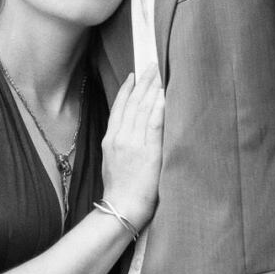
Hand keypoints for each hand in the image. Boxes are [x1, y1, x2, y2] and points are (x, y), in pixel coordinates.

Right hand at [99, 71, 163, 224]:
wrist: (122, 208)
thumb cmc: (120, 191)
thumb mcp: (112, 163)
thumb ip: (121, 145)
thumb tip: (131, 134)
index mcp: (110, 140)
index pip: (119, 108)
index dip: (127, 90)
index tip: (134, 76)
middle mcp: (120, 138)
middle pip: (132, 103)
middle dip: (143, 82)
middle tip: (152, 65)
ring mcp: (133, 144)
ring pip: (143, 109)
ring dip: (153, 89)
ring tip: (160, 73)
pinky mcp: (148, 152)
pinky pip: (154, 124)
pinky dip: (159, 107)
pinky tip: (163, 94)